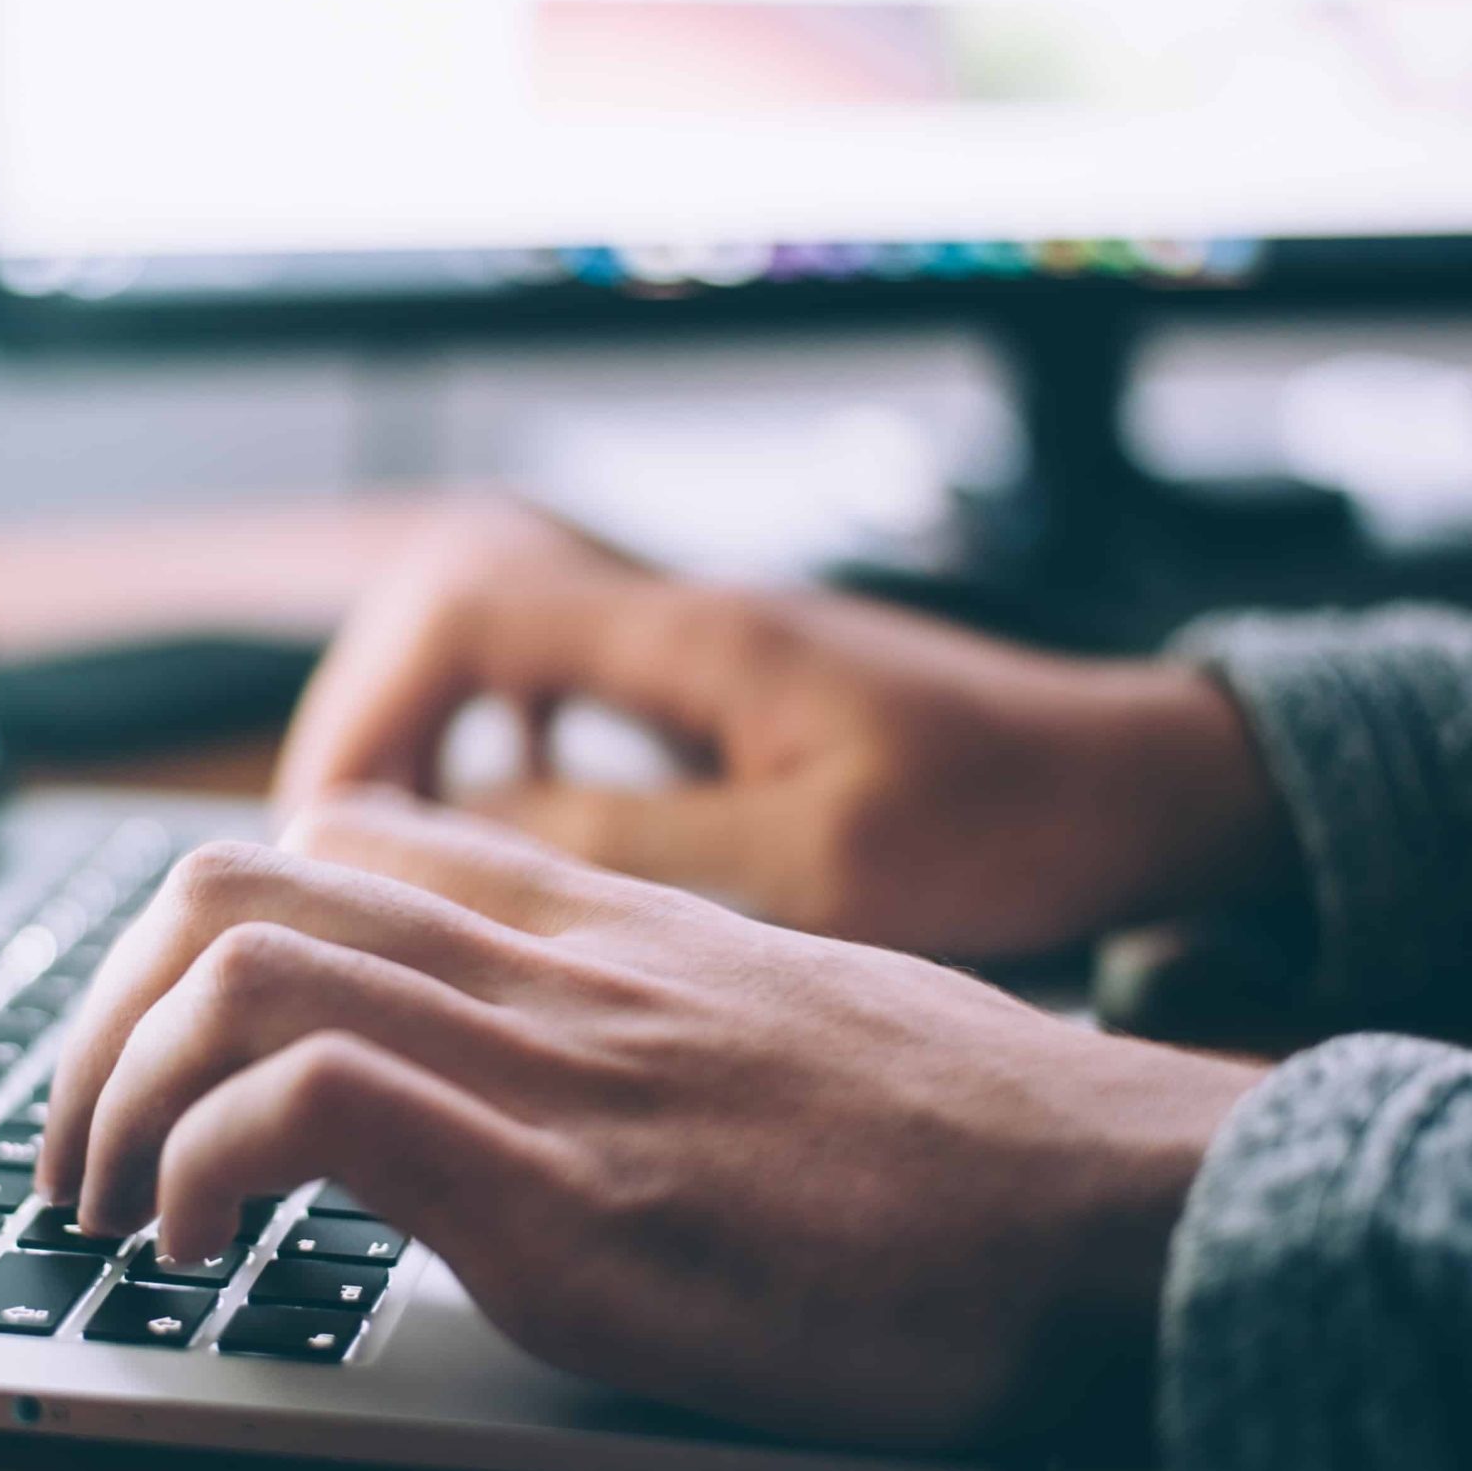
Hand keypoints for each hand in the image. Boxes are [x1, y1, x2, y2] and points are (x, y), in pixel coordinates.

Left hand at [39, 792, 1263, 1449]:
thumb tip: (550, 1069)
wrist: (1125, 1204)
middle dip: (100, 1014)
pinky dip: (201, 1166)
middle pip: (236, 881)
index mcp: (600, 923)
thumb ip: (645, 1012)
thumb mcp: (784, 1026)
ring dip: (113, 1091)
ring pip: (238, 964)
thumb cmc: (974, 1143)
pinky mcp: (570, 1195)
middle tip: (79, 1144)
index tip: (165, 1049)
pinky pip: (310, 1103)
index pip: (339, 839)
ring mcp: (555, 1066)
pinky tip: (200, 1251)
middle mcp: (553, 964)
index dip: (201, 933)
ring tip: (107, 1207)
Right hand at [275, 502, 1294, 960]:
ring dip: (432, 730)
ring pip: (504, 645)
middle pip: (456, 607)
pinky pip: (566, 686)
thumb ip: (634, 841)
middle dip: (374, 717)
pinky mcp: (726, 691)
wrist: (1138, 783)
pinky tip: (513, 826)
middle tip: (336, 845)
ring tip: (396, 843)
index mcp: (695, 637)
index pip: (465, 609)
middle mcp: (683, 617)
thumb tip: (464, 835)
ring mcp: (703, 648)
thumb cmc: (1010, 821)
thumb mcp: (818, 863)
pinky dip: (507, 744)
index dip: (370, 708)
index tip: (333, 826)